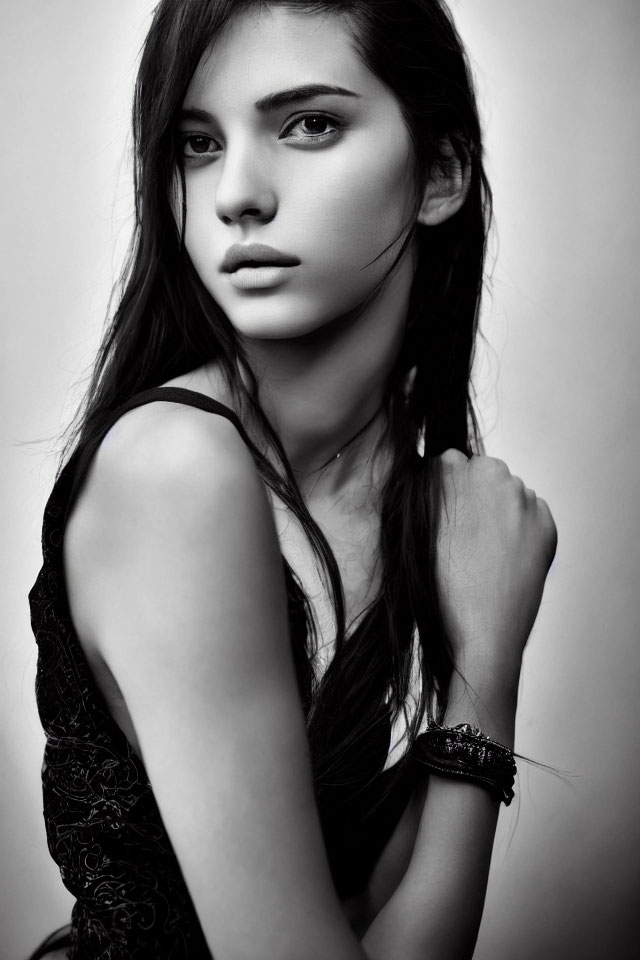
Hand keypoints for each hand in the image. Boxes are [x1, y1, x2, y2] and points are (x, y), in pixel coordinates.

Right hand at [433, 450, 556, 679]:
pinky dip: (523, 529)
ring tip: (488, 553)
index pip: (448, 463)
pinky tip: (507, 557)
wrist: (482, 630)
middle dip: (477, 496)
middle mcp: (490, 474)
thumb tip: (437, 477)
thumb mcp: (418, 532)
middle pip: (484, 474)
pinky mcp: (545, 520)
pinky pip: (533, 513)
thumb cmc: (441, 585)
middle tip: (467, 537)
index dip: (447, 493)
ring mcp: (522, 496)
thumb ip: (428, 495)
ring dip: (501, 512)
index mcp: (451, 471)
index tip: (446, 517)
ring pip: (510, 494)